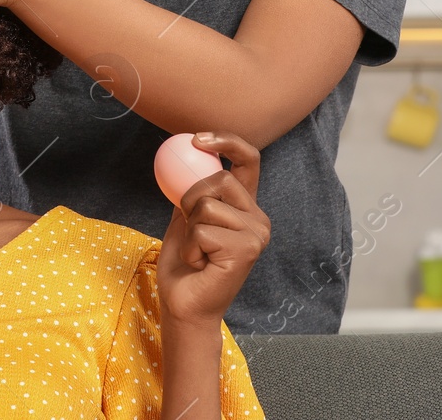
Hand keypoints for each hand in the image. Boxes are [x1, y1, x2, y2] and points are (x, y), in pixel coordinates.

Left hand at [156, 132, 269, 326]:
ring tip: (197, 251)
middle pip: (220, 180)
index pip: (248, 160)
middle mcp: (258, 219)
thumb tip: (183, 152)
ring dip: (189, 227)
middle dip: (191, 198)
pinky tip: (200, 264)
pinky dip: (191, 247)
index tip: (196, 139)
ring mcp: (256, 235)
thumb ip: (192, 189)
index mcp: (246, 206)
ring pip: (208, 205)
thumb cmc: (185, 263)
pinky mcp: (246, 251)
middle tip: (188, 226)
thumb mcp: (186, 217)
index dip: (226, 142)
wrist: (184, 304)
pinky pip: (203, 230)